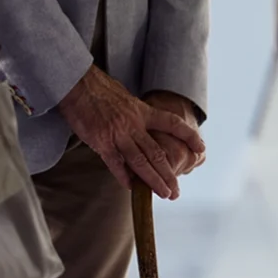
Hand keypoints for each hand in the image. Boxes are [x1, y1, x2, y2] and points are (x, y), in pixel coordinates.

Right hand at [58, 67, 204, 200]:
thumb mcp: (125, 96)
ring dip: (154, 181)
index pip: (172, 123)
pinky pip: (116, 164)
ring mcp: (118, 134)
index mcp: (142, 111)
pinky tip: (132, 188)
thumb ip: (136, 112)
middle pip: (158, 153)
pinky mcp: (101, 142)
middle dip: (169, 174)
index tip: (201, 147)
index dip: (188, 135)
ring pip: (141, 163)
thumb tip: (144, 122)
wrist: (76, 84)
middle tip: (176, 191)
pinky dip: (124, 178)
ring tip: (164, 193)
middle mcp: (133, 124)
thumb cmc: (98, 88)